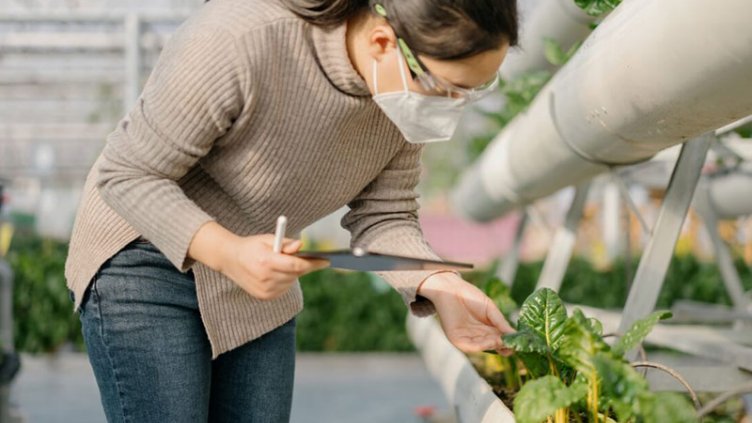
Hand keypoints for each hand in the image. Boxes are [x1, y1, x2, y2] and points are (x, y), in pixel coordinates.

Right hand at [189, 222, 328, 299]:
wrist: (230, 260)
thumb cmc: (252, 246)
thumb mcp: (268, 239)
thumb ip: (286, 243)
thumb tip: (301, 246)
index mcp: (266, 261)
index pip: (295, 265)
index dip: (312, 263)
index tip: (326, 261)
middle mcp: (265, 278)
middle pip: (296, 274)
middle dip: (304, 266)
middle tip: (311, 259)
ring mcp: (264, 290)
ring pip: (291, 281)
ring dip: (294, 273)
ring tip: (284, 263)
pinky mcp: (264, 296)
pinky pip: (284, 288)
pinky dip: (286, 280)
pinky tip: (277, 273)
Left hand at [417, 273, 514, 354]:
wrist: (451, 288)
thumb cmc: (470, 296)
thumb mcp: (490, 310)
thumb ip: (501, 322)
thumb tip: (515, 335)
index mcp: (486, 330)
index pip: (500, 340)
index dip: (509, 343)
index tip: (520, 343)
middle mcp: (477, 336)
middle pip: (492, 345)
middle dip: (503, 346)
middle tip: (513, 344)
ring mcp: (466, 338)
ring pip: (483, 346)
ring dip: (493, 345)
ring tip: (503, 340)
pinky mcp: (456, 338)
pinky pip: (470, 346)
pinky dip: (481, 345)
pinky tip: (491, 341)